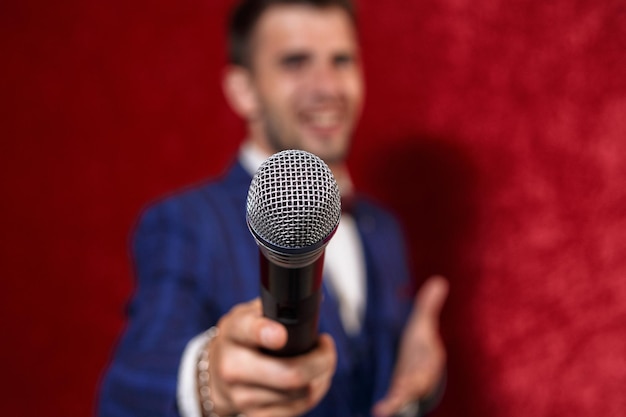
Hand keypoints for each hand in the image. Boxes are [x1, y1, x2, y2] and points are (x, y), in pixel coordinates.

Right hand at [207, 298, 336, 416]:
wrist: (217, 374)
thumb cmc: (242, 338)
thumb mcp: (249, 314)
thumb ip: (273, 307)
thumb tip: (310, 300)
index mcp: (233, 332)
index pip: (248, 332)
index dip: (266, 334)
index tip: (281, 335)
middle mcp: (233, 367)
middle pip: (288, 374)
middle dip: (320, 361)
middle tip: (326, 347)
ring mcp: (243, 396)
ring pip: (300, 394)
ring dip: (322, 376)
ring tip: (323, 361)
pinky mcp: (256, 415)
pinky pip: (297, 410)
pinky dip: (314, 393)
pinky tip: (314, 380)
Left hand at [372, 275, 448, 416]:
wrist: (420, 369)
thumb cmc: (421, 346)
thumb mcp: (424, 325)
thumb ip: (429, 305)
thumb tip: (439, 281)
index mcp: (430, 358)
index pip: (430, 361)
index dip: (428, 364)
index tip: (427, 361)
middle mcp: (422, 375)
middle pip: (418, 382)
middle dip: (411, 387)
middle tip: (402, 393)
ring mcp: (410, 386)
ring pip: (407, 395)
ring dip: (398, 401)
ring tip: (385, 409)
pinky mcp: (399, 393)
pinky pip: (396, 400)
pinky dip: (390, 406)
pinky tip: (379, 410)